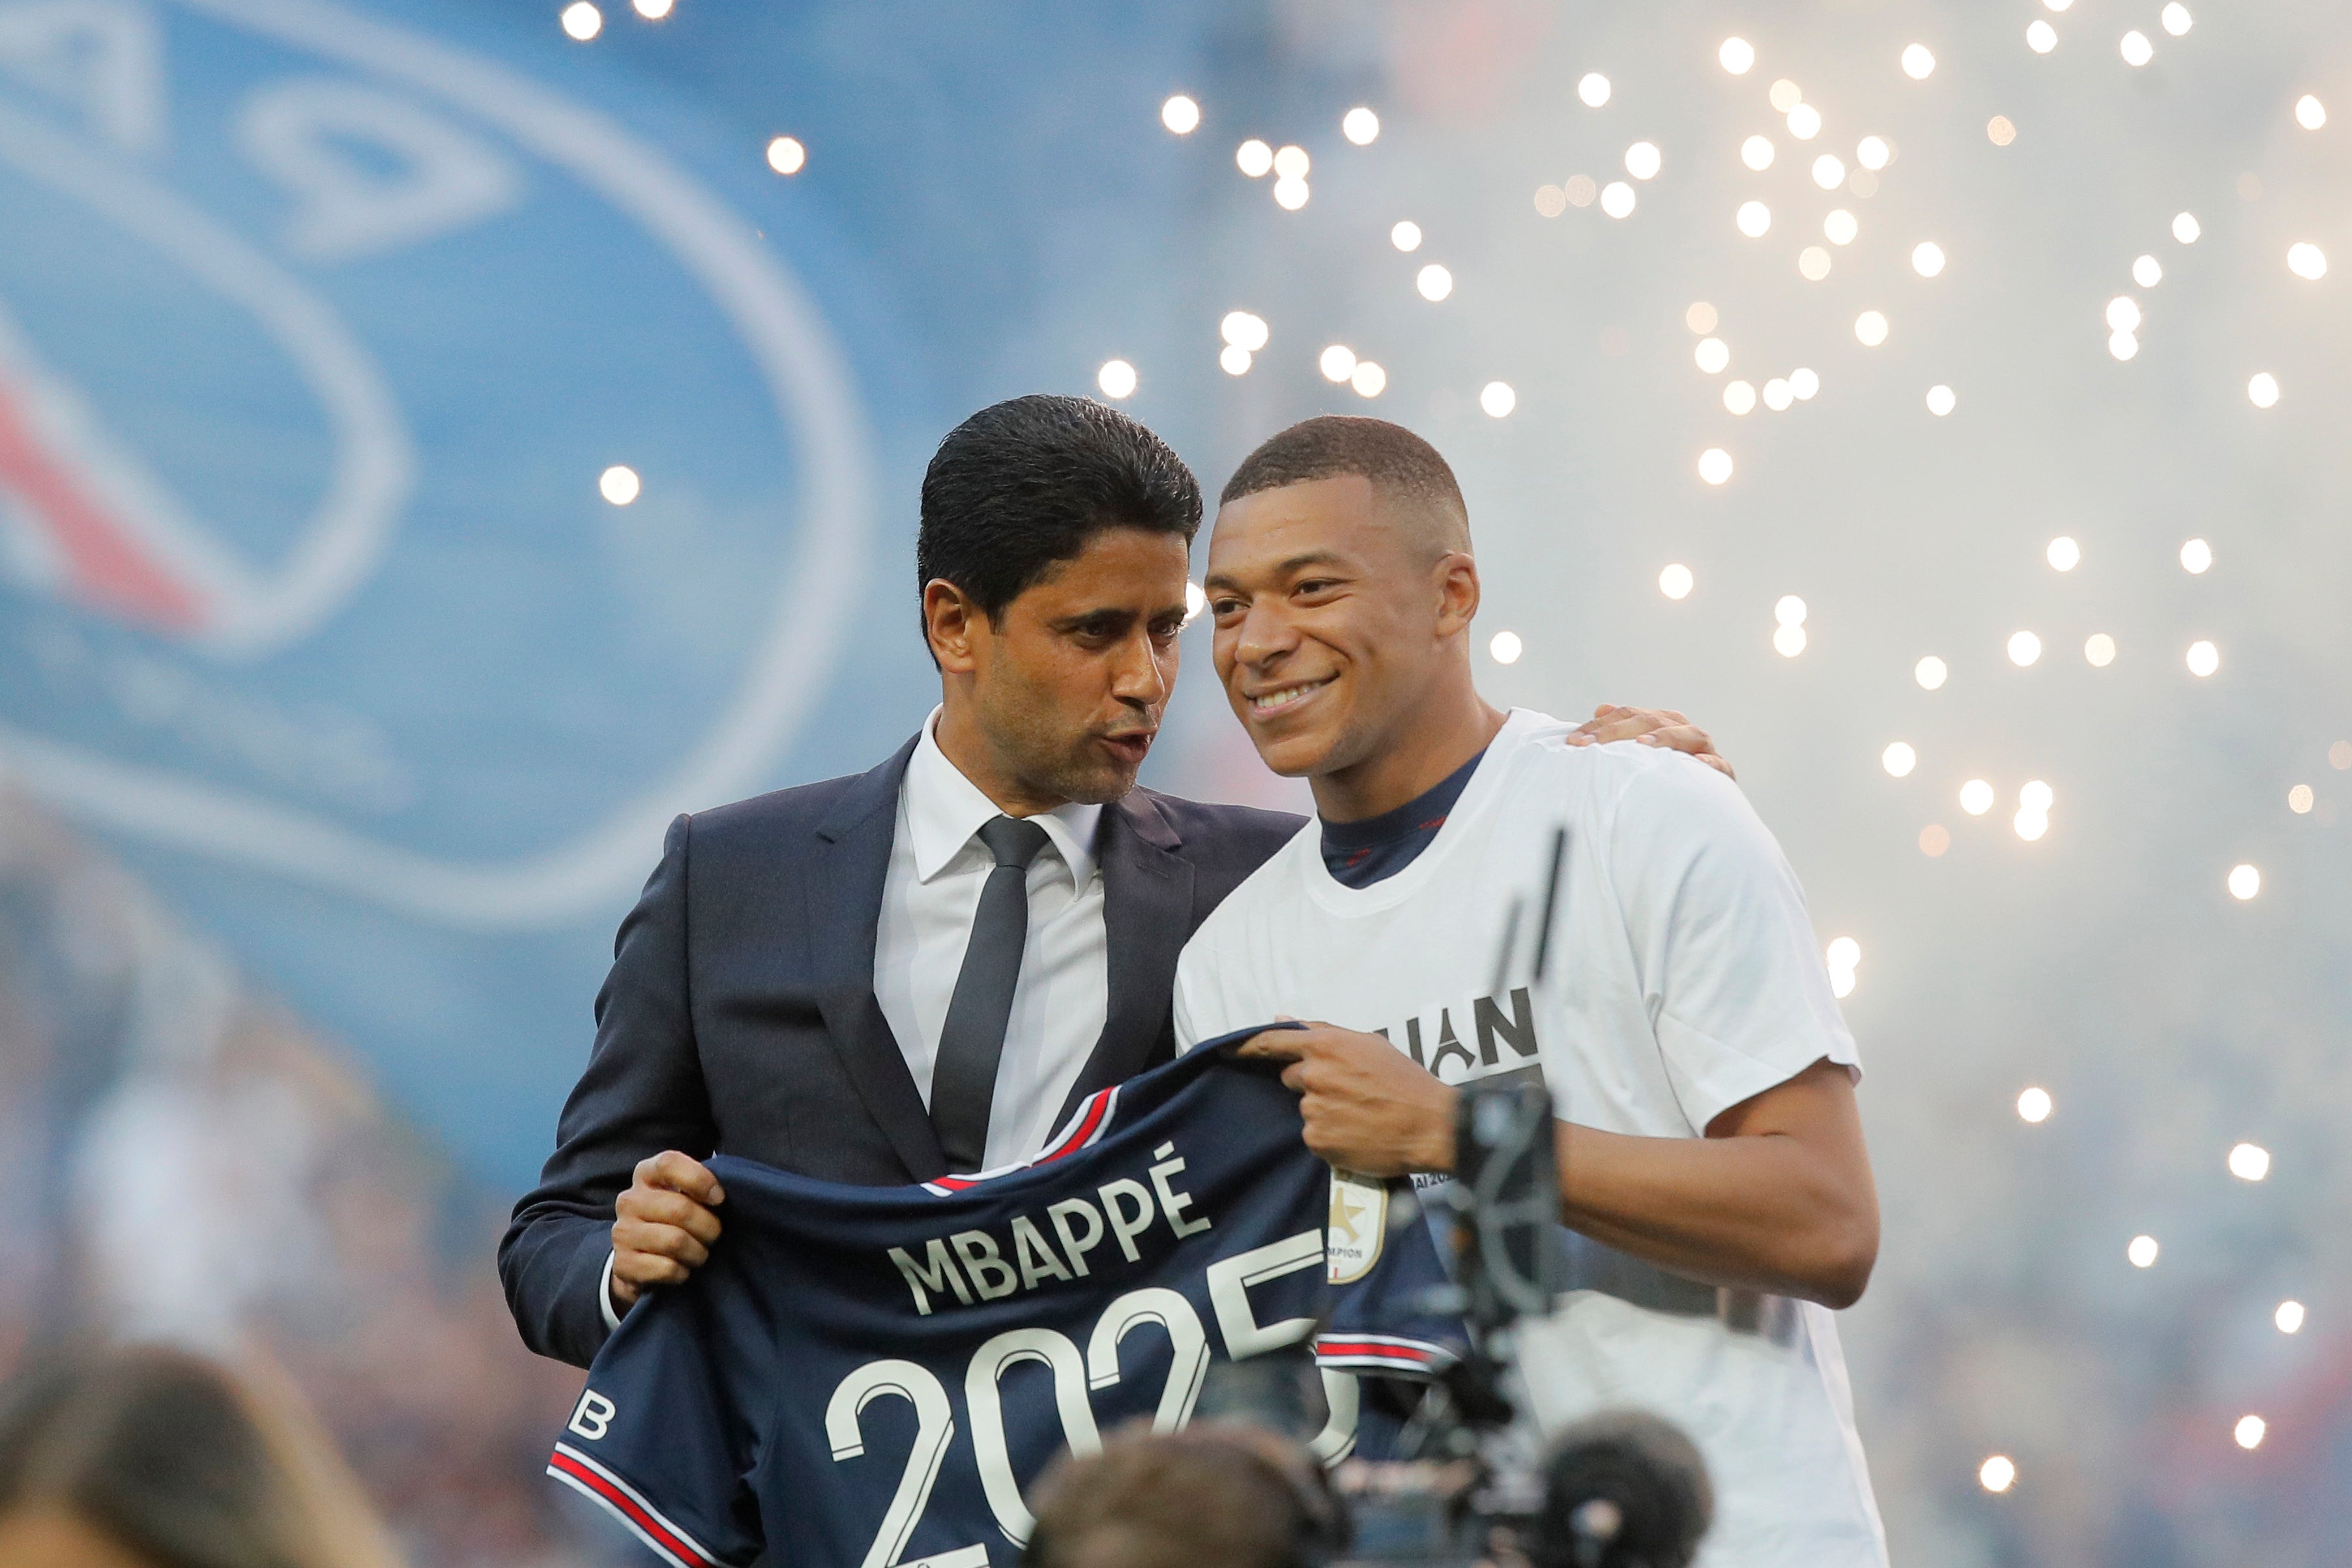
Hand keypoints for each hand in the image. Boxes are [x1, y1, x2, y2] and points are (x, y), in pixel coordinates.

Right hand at [610, 1150, 725, 1310]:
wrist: (637, 1258)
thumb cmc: (671, 1219)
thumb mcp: (683, 1194)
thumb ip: (698, 1186)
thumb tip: (720, 1195)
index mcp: (645, 1175)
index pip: (669, 1163)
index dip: (699, 1179)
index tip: (719, 1198)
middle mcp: (629, 1200)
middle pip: (680, 1209)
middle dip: (709, 1228)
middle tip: (714, 1236)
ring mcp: (622, 1232)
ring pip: (675, 1241)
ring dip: (698, 1252)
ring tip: (699, 1254)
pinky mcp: (623, 1263)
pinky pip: (666, 1268)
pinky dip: (683, 1272)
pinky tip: (682, 1269)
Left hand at [1236, 1023, 1457, 1176]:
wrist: (1431, 1125)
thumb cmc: (1404, 1081)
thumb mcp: (1368, 1043)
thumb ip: (1322, 1030)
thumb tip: (1282, 1019)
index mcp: (1326, 1046)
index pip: (1272, 1042)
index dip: (1245, 1045)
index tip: (1223, 1049)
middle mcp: (1314, 1076)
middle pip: (1292, 1077)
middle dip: (1312, 1082)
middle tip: (1349, 1091)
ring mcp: (1313, 1110)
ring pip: (1307, 1107)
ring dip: (1325, 1110)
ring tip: (1360, 1113)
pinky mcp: (1317, 1140)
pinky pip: (1313, 1135)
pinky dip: (1330, 1134)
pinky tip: (1357, 1132)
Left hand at [1567, 705, 1733, 779]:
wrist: (1702, 803)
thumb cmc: (1663, 776)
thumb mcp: (1640, 753)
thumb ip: (1621, 731)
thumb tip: (1601, 709)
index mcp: (1662, 723)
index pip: (1627, 715)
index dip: (1599, 726)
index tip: (1573, 741)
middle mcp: (1683, 731)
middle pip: (1652, 721)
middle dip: (1617, 731)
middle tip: (1589, 746)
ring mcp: (1704, 750)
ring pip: (1689, 735)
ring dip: (1665, 738)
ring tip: (1642, 745)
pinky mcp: (1722, 773)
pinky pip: (1719, 766)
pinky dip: (1709, 763)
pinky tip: (1697, 764)